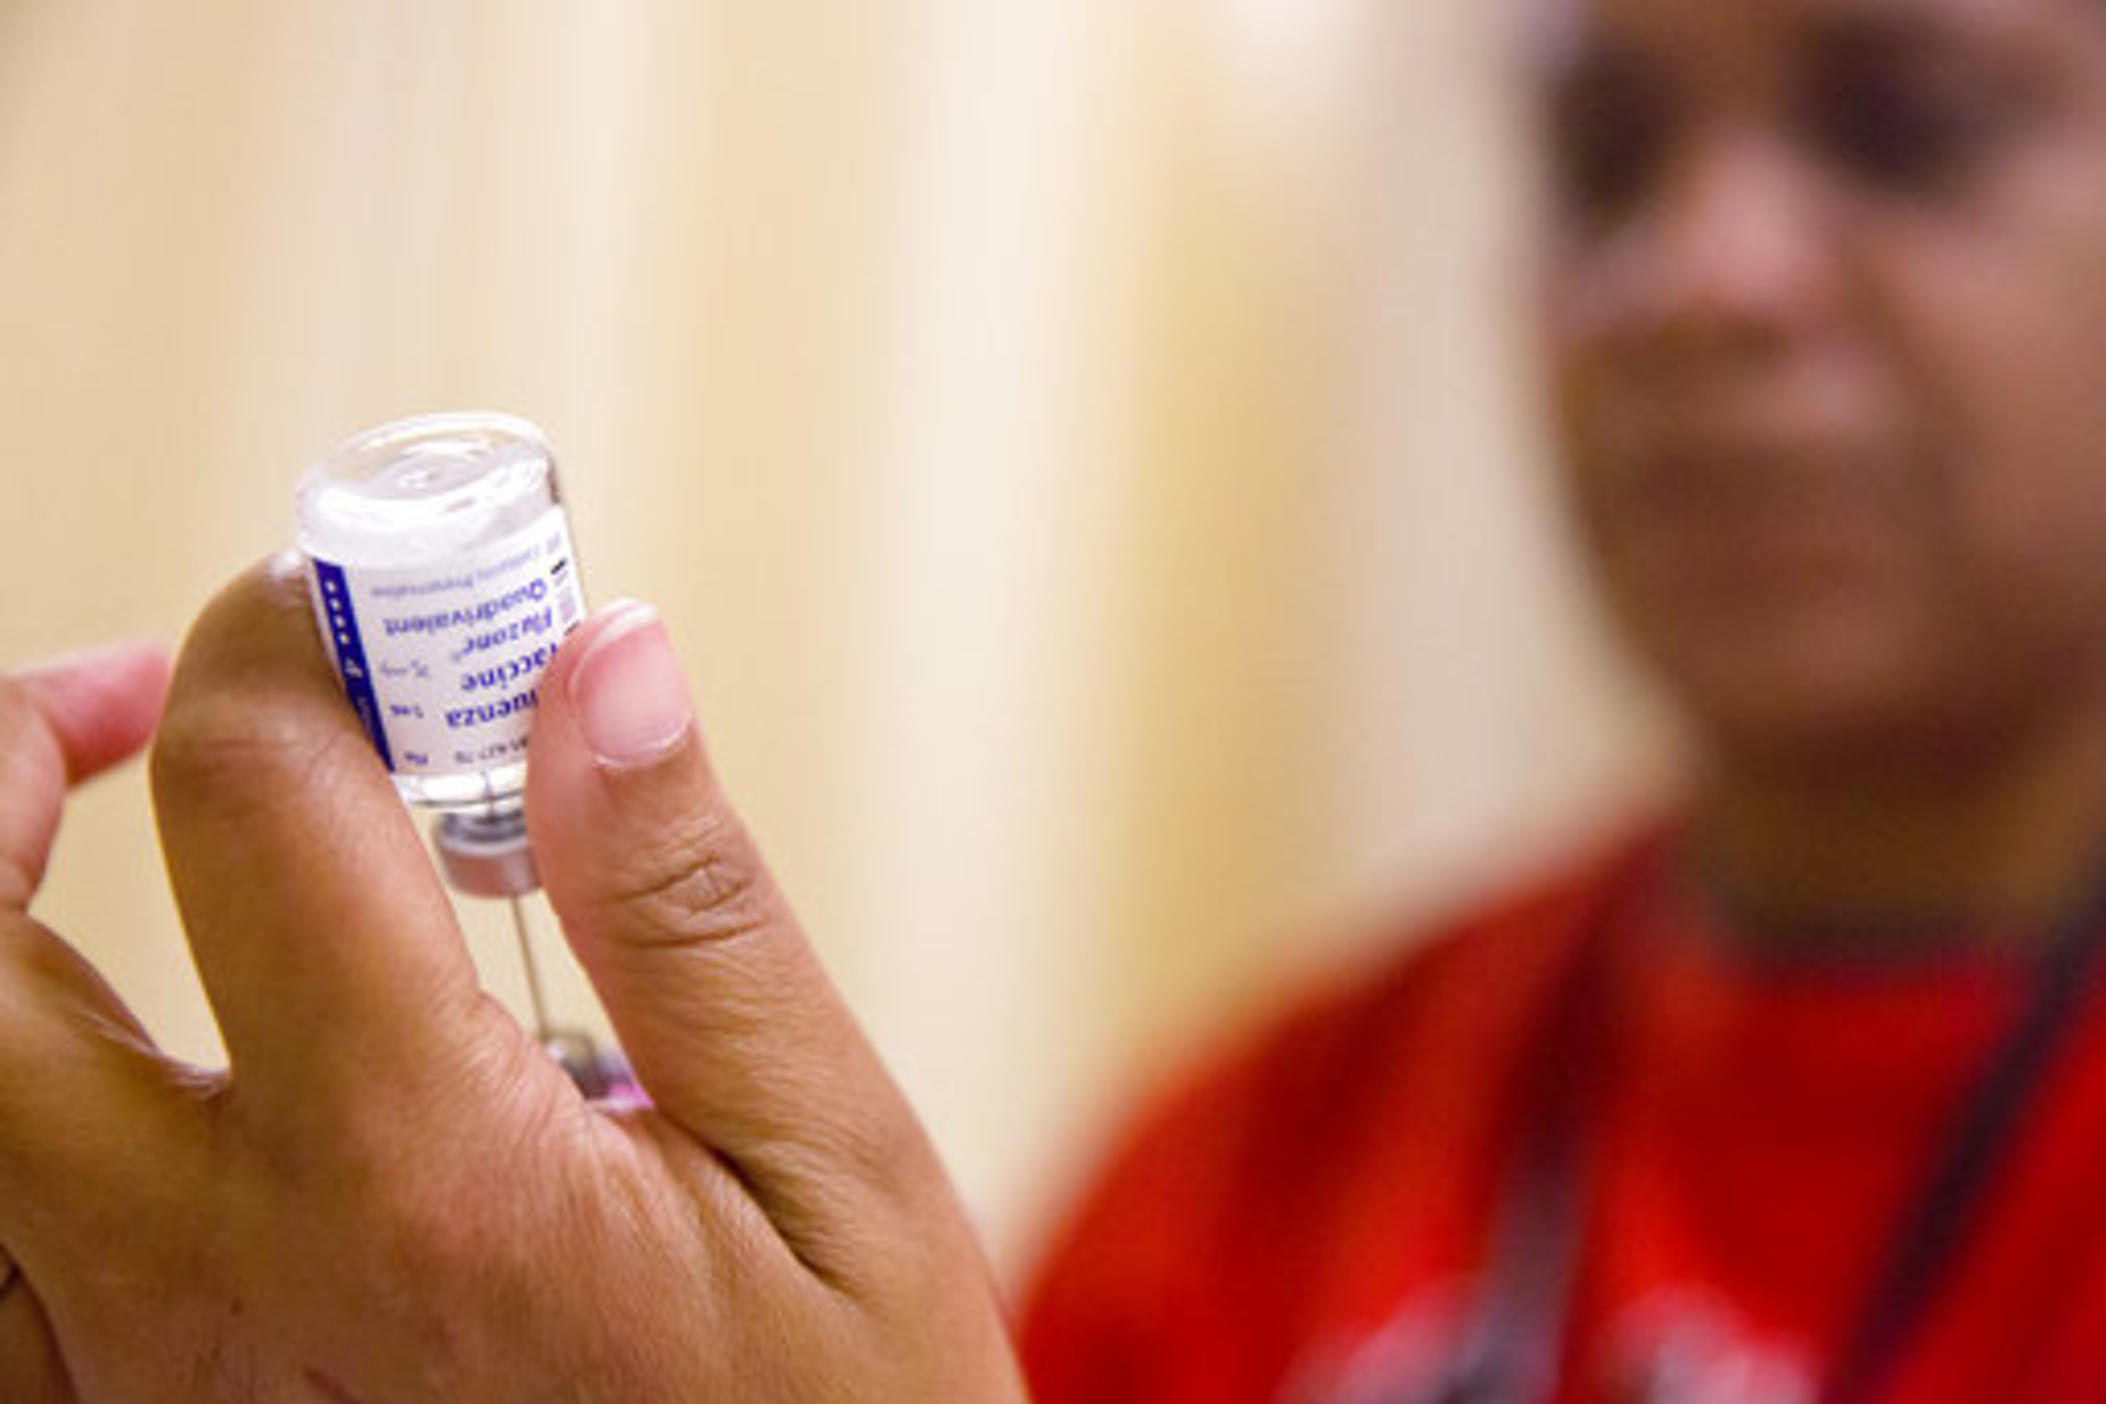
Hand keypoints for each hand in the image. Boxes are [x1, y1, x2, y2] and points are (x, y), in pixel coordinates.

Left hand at [0, 558, 1026, 1401]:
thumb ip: (690, 910)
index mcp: (419, 1176)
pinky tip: (113, 1067)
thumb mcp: (829, 1165)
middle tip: (136, 702)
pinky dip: (16, 1106)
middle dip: (5, 759)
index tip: (373, 610)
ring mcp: (142, 1388)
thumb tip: (601, 661)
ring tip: (95, 834)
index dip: (294, 639)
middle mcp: (218, 1289)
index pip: (255, 800)